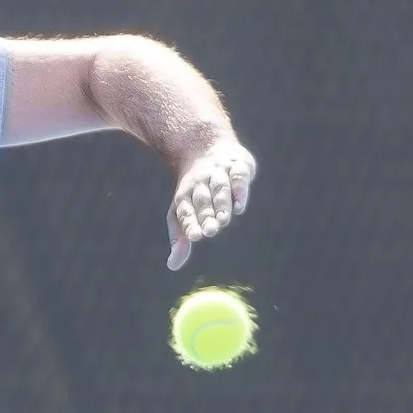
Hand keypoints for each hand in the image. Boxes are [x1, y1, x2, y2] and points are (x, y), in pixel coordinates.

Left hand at [168, 141, 255, 269]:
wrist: (206, 147)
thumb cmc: (195, 190)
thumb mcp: (184, 210)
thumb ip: (181, 237)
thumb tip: (172, 265)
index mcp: (184, 195)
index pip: (186, 210)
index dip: (190, 222)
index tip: (194, 236)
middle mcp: (200, 182)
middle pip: (203, 201)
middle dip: (206, 215)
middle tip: (210, 231)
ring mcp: (219, 171)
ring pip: (219, 188)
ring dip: (221, 204)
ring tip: (223, 220)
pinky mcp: (237, 164)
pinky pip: (238, 176)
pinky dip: (239, 190)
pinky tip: (239, 206)